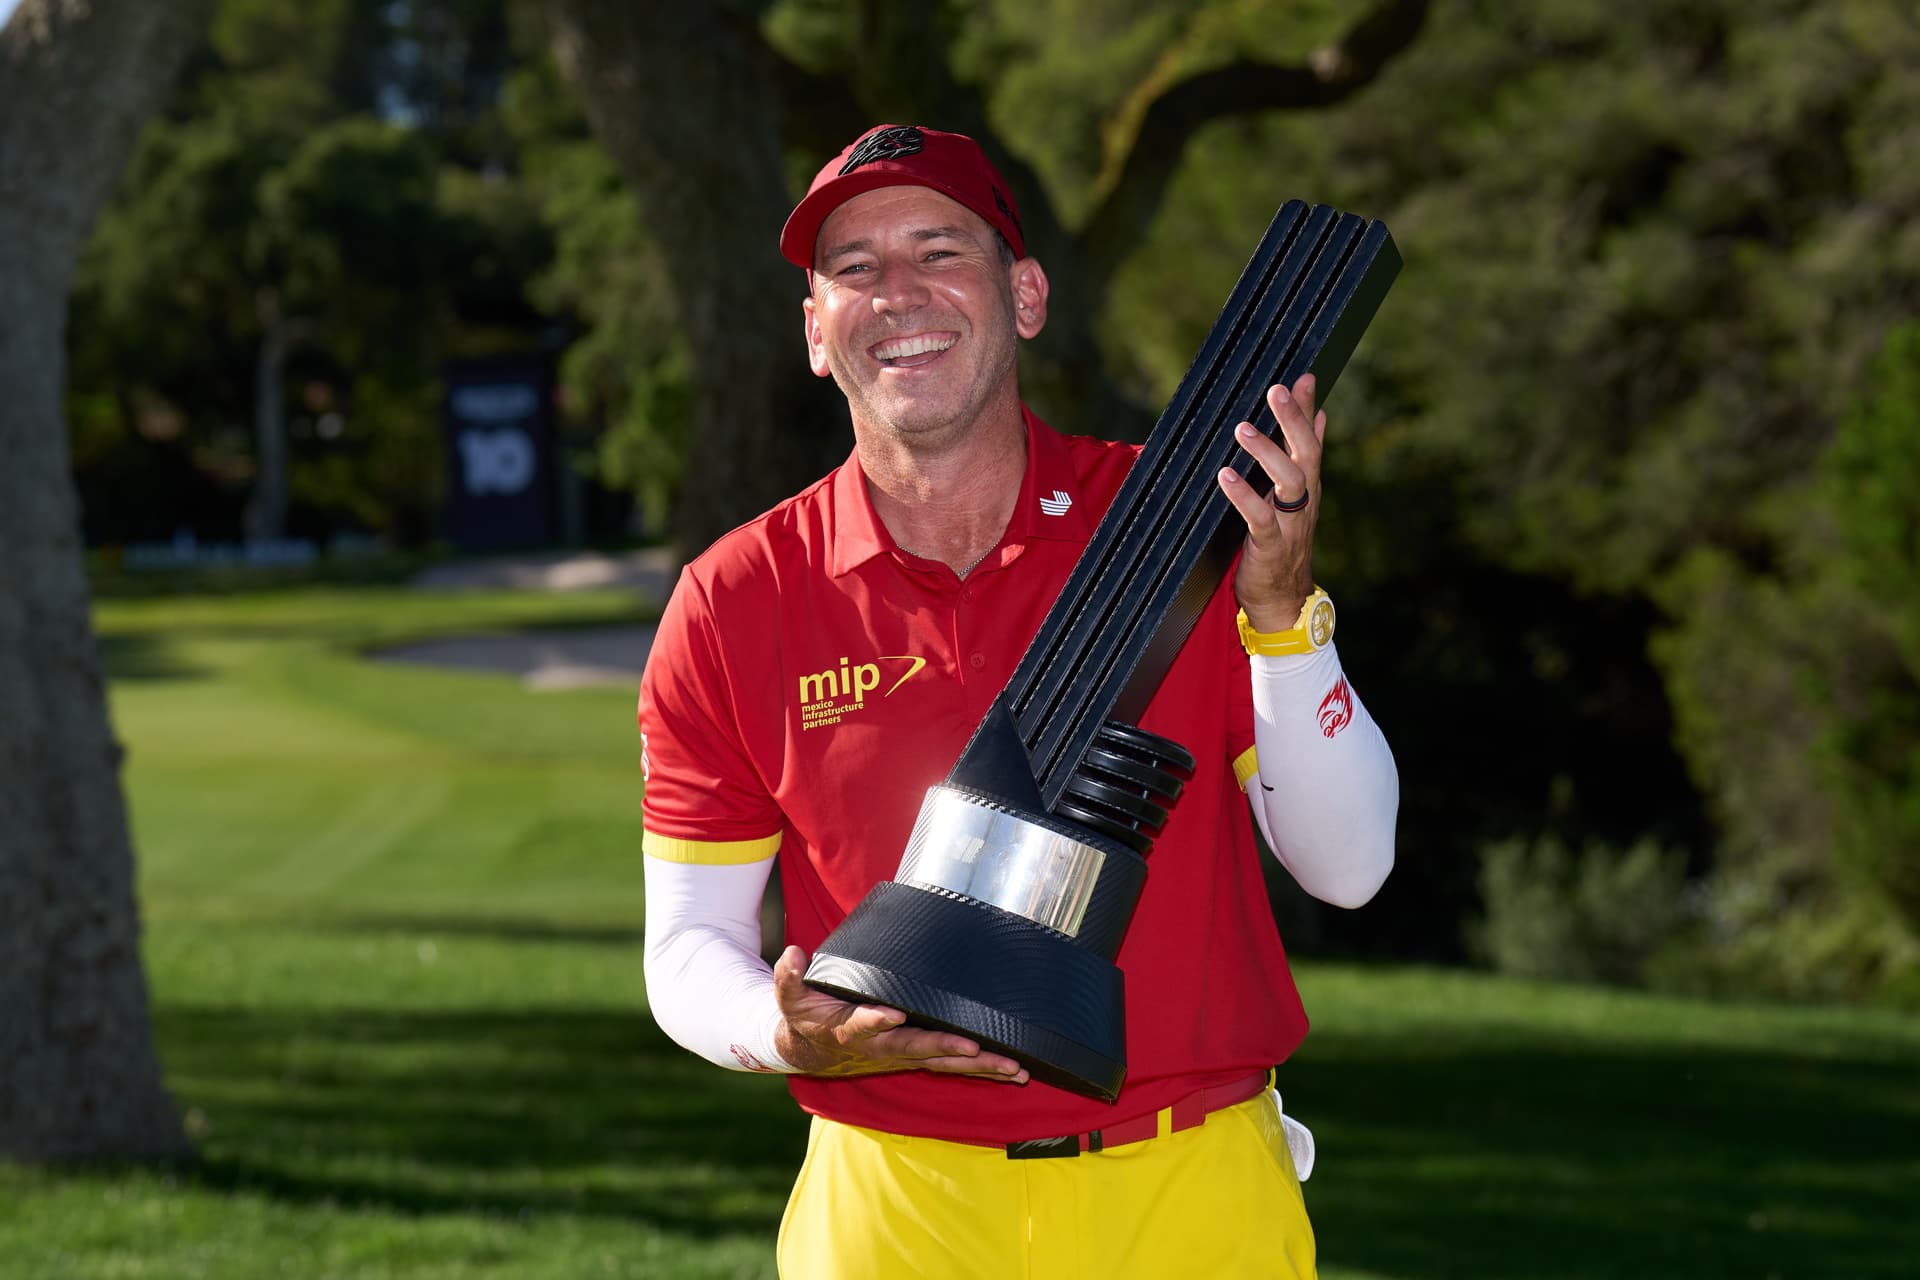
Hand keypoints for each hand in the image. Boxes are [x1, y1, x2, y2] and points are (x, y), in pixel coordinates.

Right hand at [771, 945, 1030, 1082]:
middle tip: (976, 1048)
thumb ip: (789, 977)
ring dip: (980, 1068)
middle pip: (918, 1050)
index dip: (877, 1021)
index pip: (864, 1026)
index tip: (892, 1014)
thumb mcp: (790, 997)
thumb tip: (792, 954)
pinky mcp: (918, 1056)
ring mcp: (904, 1055)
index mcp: (852, 1031)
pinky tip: (1017, 1070)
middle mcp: (883, 1048)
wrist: (812, 1052)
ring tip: (1015, 1069)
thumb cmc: (807, 1017)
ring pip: (945, 1064)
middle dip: (947, 1050)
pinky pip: (955, 1066)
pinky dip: (984, 1069)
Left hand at [1216, 375, 1324, 629]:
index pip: (1311, 439)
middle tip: (1276, 388)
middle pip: (1306, 453)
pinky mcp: (1271, 546)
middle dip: (1292, 419)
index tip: (1301, 375)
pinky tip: (1226, 475)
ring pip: (1289, 481)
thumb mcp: (1293, 496)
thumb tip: (1318, 414)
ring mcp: (1290, 523)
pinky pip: (1260, 517)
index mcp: (1308, 486)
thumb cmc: (1283, 543)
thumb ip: (1302, 456)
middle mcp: (1304, 501)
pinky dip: (1243, 496)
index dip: (1306, 408)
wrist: (1284, 600)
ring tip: (1243, 428)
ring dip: (1268, 452)